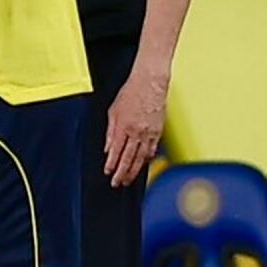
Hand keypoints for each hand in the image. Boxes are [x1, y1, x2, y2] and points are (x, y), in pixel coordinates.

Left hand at [103, 67, 168, 186]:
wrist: (150, 82)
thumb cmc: (131, 92)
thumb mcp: (113, 109)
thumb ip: (110, 131)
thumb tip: (107, 148)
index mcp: (124, 125)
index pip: (116, 151)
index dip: (111, 164)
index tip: (108, 173)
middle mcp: (137, 131)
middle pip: (129, 158)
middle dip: (122, 173)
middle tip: (116, 183)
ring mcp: (150, 132)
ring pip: (142, 157)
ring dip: (134, 170)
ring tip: (128, 179)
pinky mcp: (159, 131)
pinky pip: (152, 150)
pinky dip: (146, 160)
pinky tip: (142, 165)